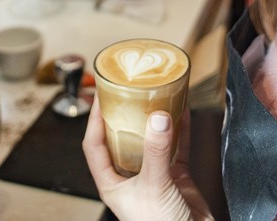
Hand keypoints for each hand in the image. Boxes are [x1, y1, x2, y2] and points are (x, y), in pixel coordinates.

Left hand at [83, 99, 213, 220]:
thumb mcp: (154, 186)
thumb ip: (156, 151)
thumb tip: (157, 118)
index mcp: (112, 183)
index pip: (94, 145)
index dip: (93, 121)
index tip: (100, 97)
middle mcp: (131, 177)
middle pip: (123, 138)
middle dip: (127, 115)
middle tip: (130, 91)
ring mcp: (155, 176)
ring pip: (152, 140)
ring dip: (156, 119)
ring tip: (157, 95)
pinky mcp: (177, 177)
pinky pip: (178, 146)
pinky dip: (181, 129)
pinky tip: (183, 111)